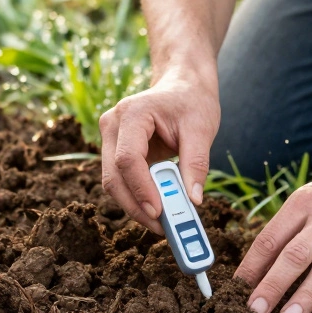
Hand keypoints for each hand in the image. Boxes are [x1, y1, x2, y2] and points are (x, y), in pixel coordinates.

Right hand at [99, 68, 219, 233]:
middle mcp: (112, 125)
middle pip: (113, 176)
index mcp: (132, 114)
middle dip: (135, 205)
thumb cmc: (191, 101)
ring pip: (113, 183)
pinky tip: (157, 208)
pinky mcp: (115, 151)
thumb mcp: (201, 129)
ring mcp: (110, 139)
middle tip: (162, 228)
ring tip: (164, 222)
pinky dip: (137, 198)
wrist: (181, 84)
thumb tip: (193, 200)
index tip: (160, 212)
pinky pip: (121, 181)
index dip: (141, 189)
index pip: (128, 158)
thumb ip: (196, 164)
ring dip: (135, 206)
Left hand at [235, 160, 311, 312]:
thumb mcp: (308, 201)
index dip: (251, 267)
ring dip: (306, 296)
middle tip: (254, 311)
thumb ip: (285, 231)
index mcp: (301, 205)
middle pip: (294, 255)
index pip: (270, 239)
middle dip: (272, 285)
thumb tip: (255, 270)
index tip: (235, 292)